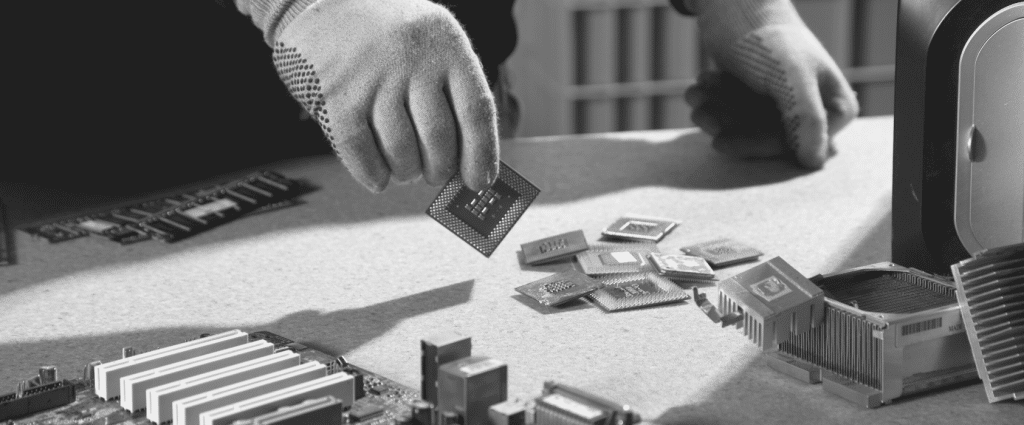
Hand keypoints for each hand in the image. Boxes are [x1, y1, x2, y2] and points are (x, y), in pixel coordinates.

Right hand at [240, 0, 499, 191]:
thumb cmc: (384, 32)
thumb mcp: (430, 40)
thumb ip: (452, 90)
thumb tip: (471, 161)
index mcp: (446, 44)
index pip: (476, 111)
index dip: (481, 155)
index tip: (478, 182)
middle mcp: (412, 59)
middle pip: (439, 139)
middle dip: (438, 170)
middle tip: (433, 174)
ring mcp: (372, 77)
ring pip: (402, 152)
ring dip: (406, 172)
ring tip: (404, 168)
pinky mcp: (335, 96)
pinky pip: (361, 153)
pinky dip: (373, 174)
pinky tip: (377, 175)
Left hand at [684, 1, 858, 167]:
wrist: (735, 3)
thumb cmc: (767, 38)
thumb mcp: (790, 77)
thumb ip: (805, 117)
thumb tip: (814, 162)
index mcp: (836, 106)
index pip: (795, 148)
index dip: (756, 145)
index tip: (719, 140)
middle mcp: (815, 109)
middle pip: (766, 139)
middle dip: (728, 125)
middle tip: (698, 113)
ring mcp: (787, 103)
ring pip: (747, 128)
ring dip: (715, 113)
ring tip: (695, 92)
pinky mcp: (761, 97)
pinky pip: (736, 114)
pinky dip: (714, 102)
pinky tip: (698, 85)